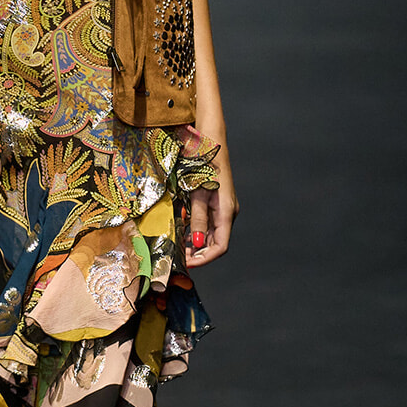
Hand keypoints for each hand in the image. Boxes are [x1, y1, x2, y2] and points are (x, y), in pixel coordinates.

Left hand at [186, 147, 236, 267]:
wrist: (210, 143)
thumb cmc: (204, 165)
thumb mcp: (197, 193)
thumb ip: (198, 219)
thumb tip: (197, 243)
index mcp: (227, 212)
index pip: (220, 247)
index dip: (204, 258)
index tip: (187, 263)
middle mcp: (227, 213)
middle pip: (216, 243)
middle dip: (199, 254)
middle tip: (179, 257)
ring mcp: (223, 209)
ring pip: (211, 235)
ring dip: (196, 243)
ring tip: (179, 246)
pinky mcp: (217, 204)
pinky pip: (208, 224)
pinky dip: (196, 231)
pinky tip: (183, 230)